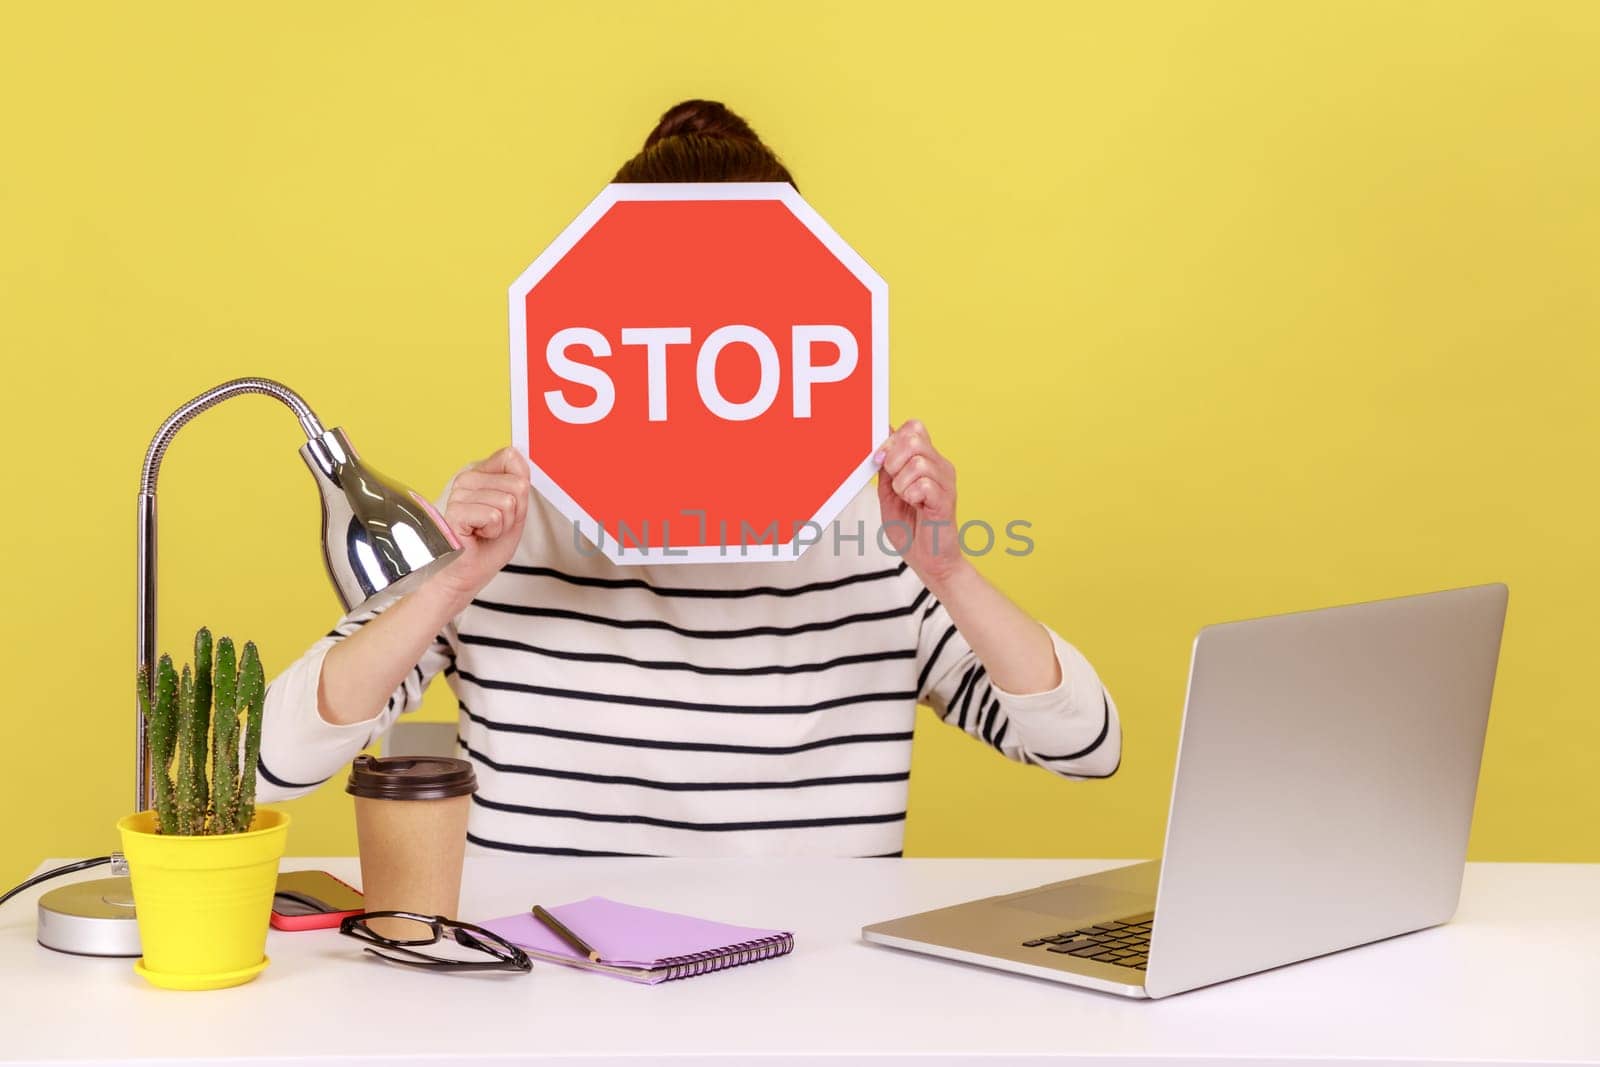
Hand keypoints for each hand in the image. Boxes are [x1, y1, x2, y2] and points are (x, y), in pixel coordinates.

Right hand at [432, 446, 531, 605]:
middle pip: (517, 484)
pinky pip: (494, 516)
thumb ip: (518, 482)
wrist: (468, 573)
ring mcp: (459, 494)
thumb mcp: (515, 510)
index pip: (511, 457)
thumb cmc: (487, 545)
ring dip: (503, 525)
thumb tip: (517, 454)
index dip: (520, 487)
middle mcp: (467, 479)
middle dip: (514, 512)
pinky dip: (493, 532)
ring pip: (507, 502)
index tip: (508, 506)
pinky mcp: (455, 511)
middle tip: (495, 525)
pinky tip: (477, 535)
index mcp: (480, 475)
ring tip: (485, 531)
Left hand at [876, 419, 966, 587]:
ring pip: (917, 462)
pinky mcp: (946, 500)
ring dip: (901, 484)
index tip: (880, 461)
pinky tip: (916, 507)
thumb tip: (879, 440)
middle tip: (894, 482)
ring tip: (906, 499)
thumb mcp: (888, 494)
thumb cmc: (912, 531)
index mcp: (926, 461)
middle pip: (914, 435)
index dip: (891, 439)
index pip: (913, 427)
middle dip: (893, 458)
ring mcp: (946, 482)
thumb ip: (885, 469)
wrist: (930, 563)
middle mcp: (939, 466)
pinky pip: (924, 484)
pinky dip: (911, 496)